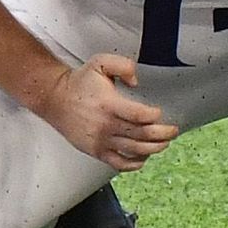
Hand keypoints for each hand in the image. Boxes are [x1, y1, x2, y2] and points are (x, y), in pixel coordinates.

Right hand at [34, 56, 175, 169]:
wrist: (54, 98)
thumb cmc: (79, 83)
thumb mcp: (100, 63)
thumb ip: (123, 66)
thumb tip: (136, 82)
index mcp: (109, 105)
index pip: (140, 115)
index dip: (154, 116)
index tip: (159, 113)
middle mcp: (106, 125)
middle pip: (142, 135)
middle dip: (163, 135)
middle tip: (172, 131)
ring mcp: (101, 141)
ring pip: (135, 150)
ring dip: (154, 148)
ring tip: (163, 143)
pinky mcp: (96, 151)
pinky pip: (120, 163)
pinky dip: (135, 163)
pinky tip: (142, 158)